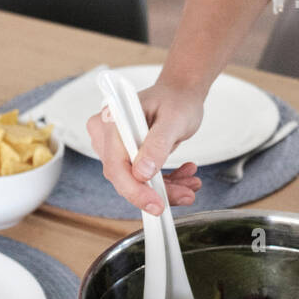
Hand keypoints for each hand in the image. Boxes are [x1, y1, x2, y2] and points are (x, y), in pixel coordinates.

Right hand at [86, 80, 205, 214]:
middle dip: (156, 191)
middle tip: (187, 194)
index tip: (157, 204)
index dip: (135, 189)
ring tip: (191, 185)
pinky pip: (142, 178)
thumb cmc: (176, 100)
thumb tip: (142, 173)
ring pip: (136, 181)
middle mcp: (107, 135)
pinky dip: (165, 182)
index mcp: (113, 121)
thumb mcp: (173, 120)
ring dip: (165, 188)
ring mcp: (115, 147)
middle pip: (124, 177)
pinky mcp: (127, 156)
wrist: (180, 94)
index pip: (116, 165)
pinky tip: (185, 177)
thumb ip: (157, 144)